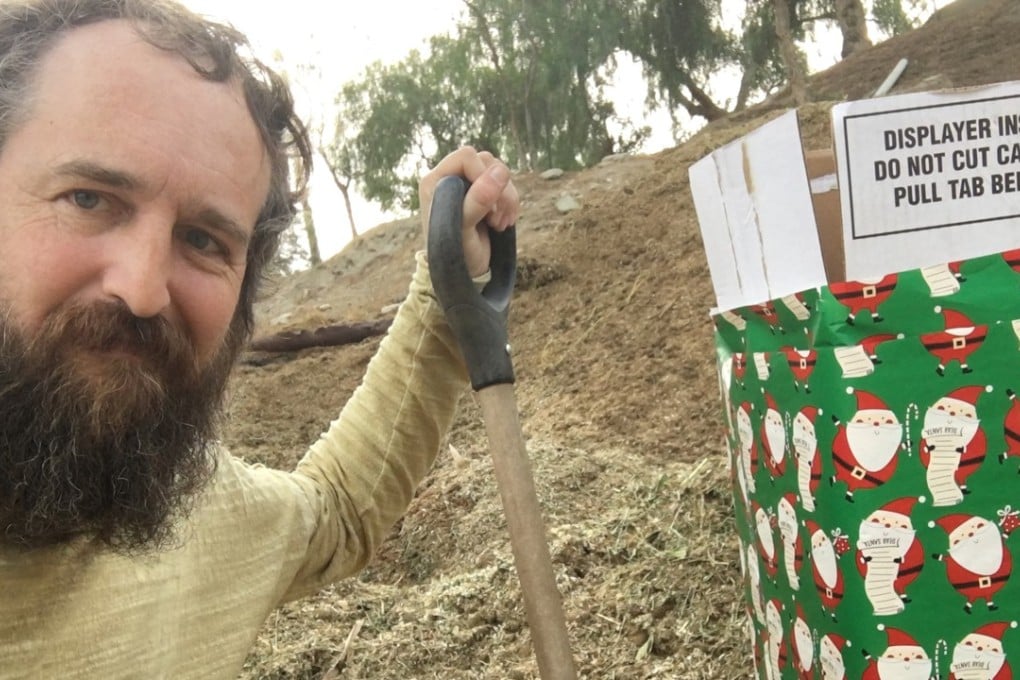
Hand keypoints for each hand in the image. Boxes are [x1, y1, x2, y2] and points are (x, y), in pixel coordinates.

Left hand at [419, 146, 518, 277]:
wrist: (462, 275)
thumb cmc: (454, 256)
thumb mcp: (463, 230)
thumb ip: (476, 200)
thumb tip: (499, 171)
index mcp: (435, 181)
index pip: (467, 156)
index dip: (483, 176)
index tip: (487, 207)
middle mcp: (450, 178)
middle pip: (487, 162)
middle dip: (498, 190)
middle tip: (495, 219)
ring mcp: (468, 185)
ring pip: (499, 172)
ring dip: (507, 198)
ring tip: (500, 223)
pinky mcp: (484, 194)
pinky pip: (506, 185)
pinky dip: (511, 203)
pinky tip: (504, 222)